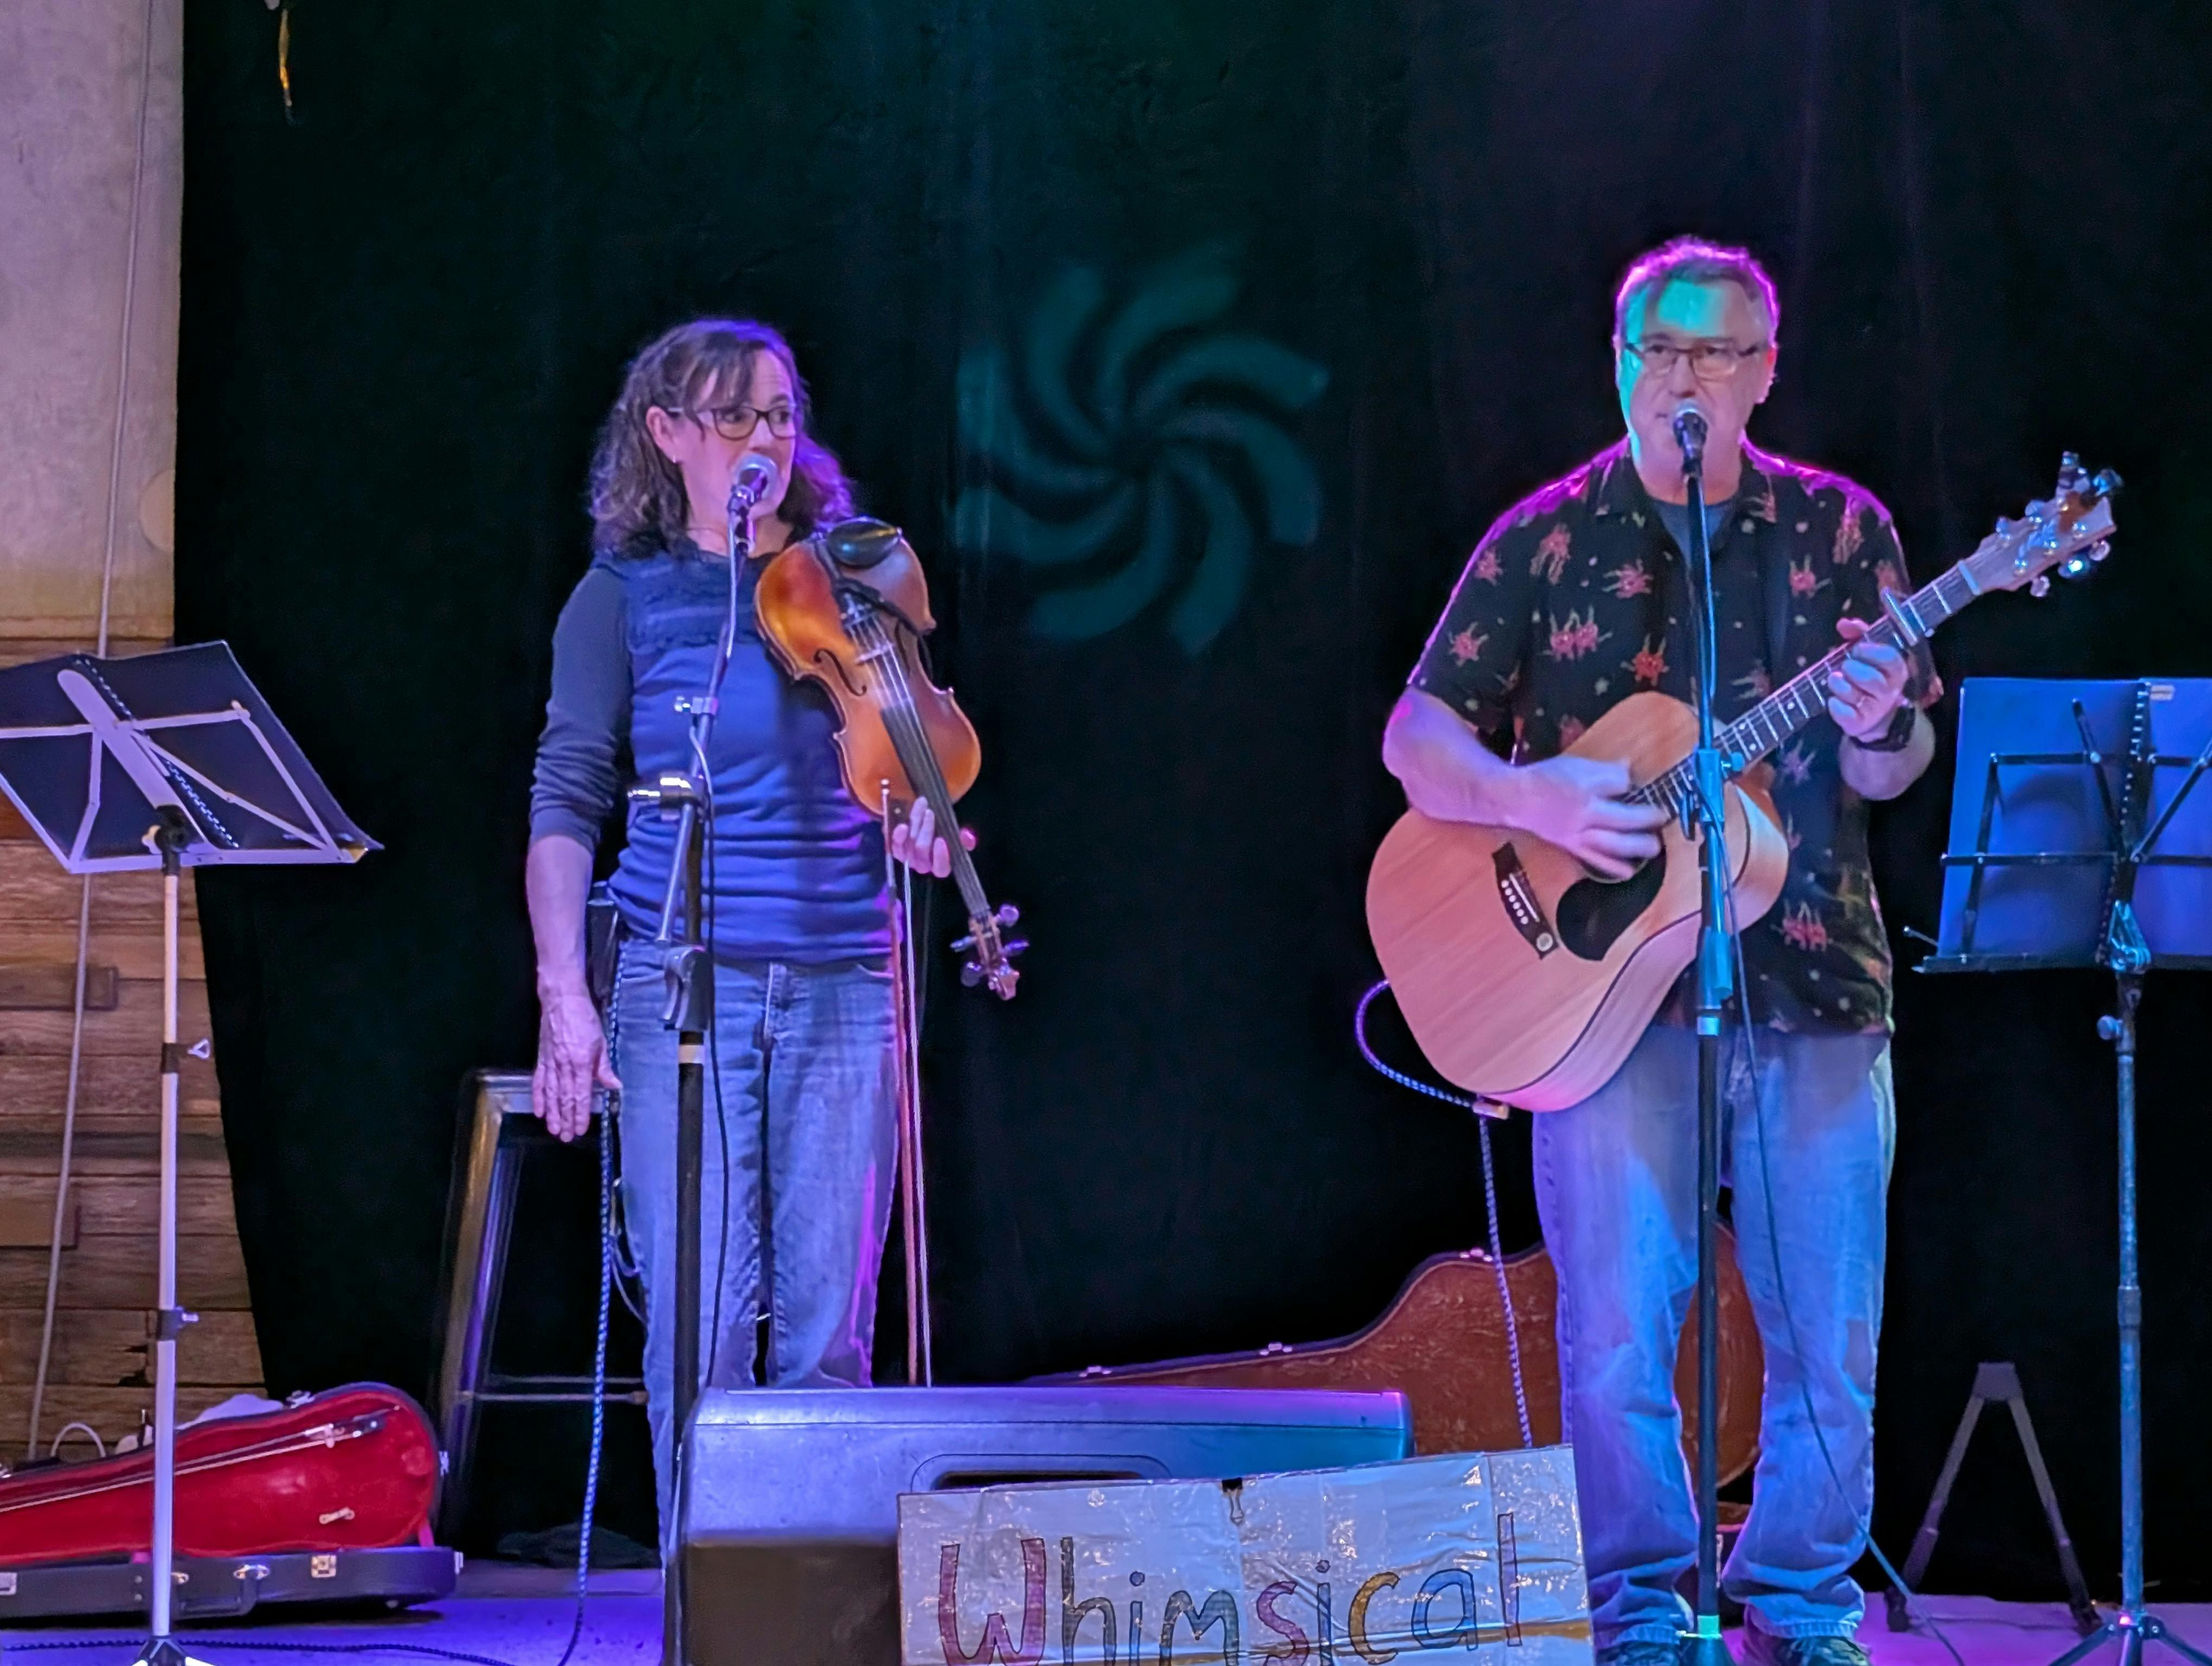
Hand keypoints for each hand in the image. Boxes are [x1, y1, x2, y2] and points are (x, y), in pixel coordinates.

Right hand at [532, 987, 618, 1143]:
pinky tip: (539, 1110)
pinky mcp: (541, 1058)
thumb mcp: (601, 1041)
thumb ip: (604, 1066)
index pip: (581, 1094)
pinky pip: (538, 1081)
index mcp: (581, 1063)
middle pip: (565, 1098)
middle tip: (566, 1137)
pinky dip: (538, 1097)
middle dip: (566, 1119)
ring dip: (552, 1113)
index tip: (580, 1128)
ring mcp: (550, 1063)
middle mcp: (564, 1066)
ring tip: (553, 1130)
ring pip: (551, 1094)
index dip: (580, 1113)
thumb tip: (614, 1086)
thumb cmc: (584, 1017)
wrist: (561, 1000)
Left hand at [889, 796, 976, 878]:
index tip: (941, 839)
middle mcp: (923, 865)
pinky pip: (894, 845)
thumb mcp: (957, 836)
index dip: (941, 857)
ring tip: (921, 806)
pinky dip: (898, 836)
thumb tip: (966, 836)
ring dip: (915, 824)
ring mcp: (908, 858)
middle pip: (922, 851)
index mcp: (941, 865)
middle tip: (930, 812)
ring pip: (909, 844)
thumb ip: (965, 839)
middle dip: (926, 830)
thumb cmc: (943, 833)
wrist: (924, 825)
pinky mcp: (896, 849)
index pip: (941, 869)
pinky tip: (903, 825)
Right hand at [1511, 755, 1668, 880]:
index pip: (1619, 787)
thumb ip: (1605, 771)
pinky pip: (1595, 859)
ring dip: (1635, 847)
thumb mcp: (1576, 765)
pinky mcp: (1572, 847)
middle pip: (1620, 822)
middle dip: (1644, 822)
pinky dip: (1612, 867)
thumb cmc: (1547, 778)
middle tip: (1663, 819)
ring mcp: (1578, 835)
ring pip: (1610, 845)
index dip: (1634, 787)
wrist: (1517, 799)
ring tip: (1655, 847)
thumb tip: (1630, 771)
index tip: (1645, 789)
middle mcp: (1584, 817)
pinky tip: (1629, 871)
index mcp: (1585, 791)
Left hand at [1827, 616, 1910, 741]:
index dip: (1872, 652)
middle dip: (1855, 670)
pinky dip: (1837, 707)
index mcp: (1896, 670)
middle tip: (1845, 666)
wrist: (1877, 716)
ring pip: (1858, 696)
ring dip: (1841, 686)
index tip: (1857, 648)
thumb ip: (1859, 635)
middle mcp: (1889, 691)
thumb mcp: (1870, 653)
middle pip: (1873, 680)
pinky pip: (1846, 715)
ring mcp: (1875, 709)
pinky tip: (1832, 700)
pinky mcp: (1860, 724)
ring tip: (1834, 679)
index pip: (1890, 660)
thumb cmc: (1872, 676)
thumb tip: (1844, 623)